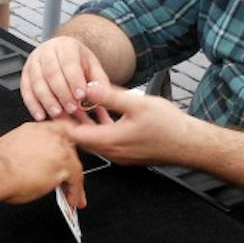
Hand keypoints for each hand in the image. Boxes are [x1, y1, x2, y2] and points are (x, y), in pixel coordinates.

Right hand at [0, 119, 85, 206]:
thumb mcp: (14, 147)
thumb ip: (30, 149)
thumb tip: (33, 161)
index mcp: (37, 129)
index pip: (60, 131)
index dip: (65, 145)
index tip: (68, 153)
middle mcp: (51, 136)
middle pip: (69, 150)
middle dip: (70, 166)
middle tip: (68, 180)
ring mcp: (59, 150)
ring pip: (75, 166)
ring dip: (75, 183)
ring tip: (72, 196)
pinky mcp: (64, 166)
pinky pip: (76, 180)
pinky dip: (75, 192)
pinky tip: (72, 200)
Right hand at [20, 35, 110, 121]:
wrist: (61, 53)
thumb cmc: (77, 62)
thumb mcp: (92, 67)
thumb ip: (99, 82)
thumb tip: (104, 97)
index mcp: (66, 45)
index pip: (69, 62)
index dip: (74, 80)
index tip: (81, 96)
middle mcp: (47, 50)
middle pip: (52, 73)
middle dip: (62, 93)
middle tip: (71, 109)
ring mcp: (33, 61)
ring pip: (37, 81)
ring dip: (47, 100)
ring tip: (57, 114)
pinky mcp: (24, 73)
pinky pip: (26, 89)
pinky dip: (32, 104)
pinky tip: (40, 115)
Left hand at [63, 81, 182, 166]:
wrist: (189, 144)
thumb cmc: (168, 126)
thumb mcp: (137, 104)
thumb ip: (110, 96)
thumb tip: (89, 87)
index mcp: (110, 141)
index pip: (74, 135)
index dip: (62, 121)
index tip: (55, 107)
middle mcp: (111, 152)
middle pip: (81, 139)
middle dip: (70, 122)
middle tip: (62, 105)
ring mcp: (119, 155)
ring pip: (93, 141)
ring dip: (85, 126)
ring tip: (77, 107)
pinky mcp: (127, 154)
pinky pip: (105, 143)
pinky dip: (98, 130)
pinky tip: (100, 116)